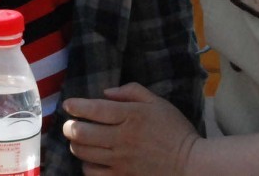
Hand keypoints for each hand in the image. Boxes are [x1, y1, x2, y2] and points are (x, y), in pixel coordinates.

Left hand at [62, 83, 198, 175]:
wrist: (189, 164)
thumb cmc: (174, 130)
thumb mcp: (157, 102)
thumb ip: (131, 91)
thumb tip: (105, 93)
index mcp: (131, 116)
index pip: (95, 109)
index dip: (77, 106)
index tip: (68, 104)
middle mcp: (122, 138)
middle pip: (82, 133)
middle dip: (70, 127)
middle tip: (70, 125)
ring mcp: (120, 160)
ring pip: (83, 152)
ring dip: (76, 145)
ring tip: (78, 140)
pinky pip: (92, 172)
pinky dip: (86, 164)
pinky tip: (91, 159)